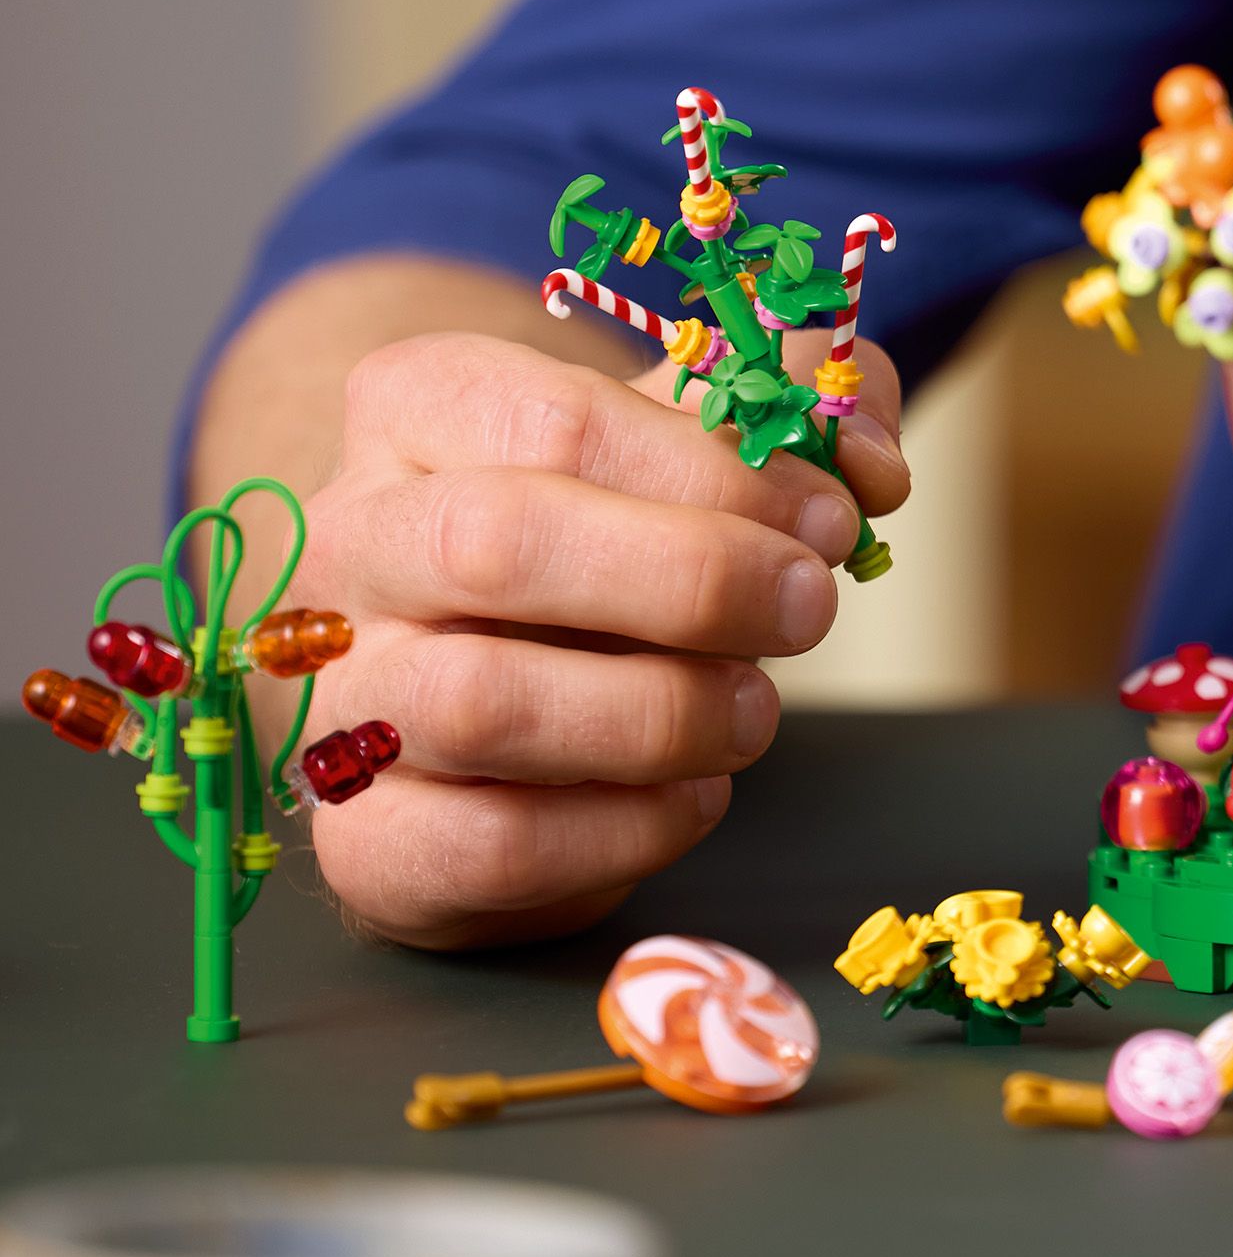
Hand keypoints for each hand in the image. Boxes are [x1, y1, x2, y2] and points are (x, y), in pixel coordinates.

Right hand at [284, 330, 907, 948]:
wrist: (473, 678)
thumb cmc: (591, 545)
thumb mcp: (675, 445)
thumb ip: (782, 411)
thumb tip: (866, 455)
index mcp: (418, 410)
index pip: (561, 420)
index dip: (719, 474)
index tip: (829, 519)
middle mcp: (352, 542)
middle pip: (500, 542)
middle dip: (692, 579)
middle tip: (809, 608)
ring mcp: (342, 698)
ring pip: (482, 704)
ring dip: (662, 712)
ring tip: (752, 713)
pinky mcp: (370, 839)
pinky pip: (491, 846)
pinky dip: (625, 830)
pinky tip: (690, 796)